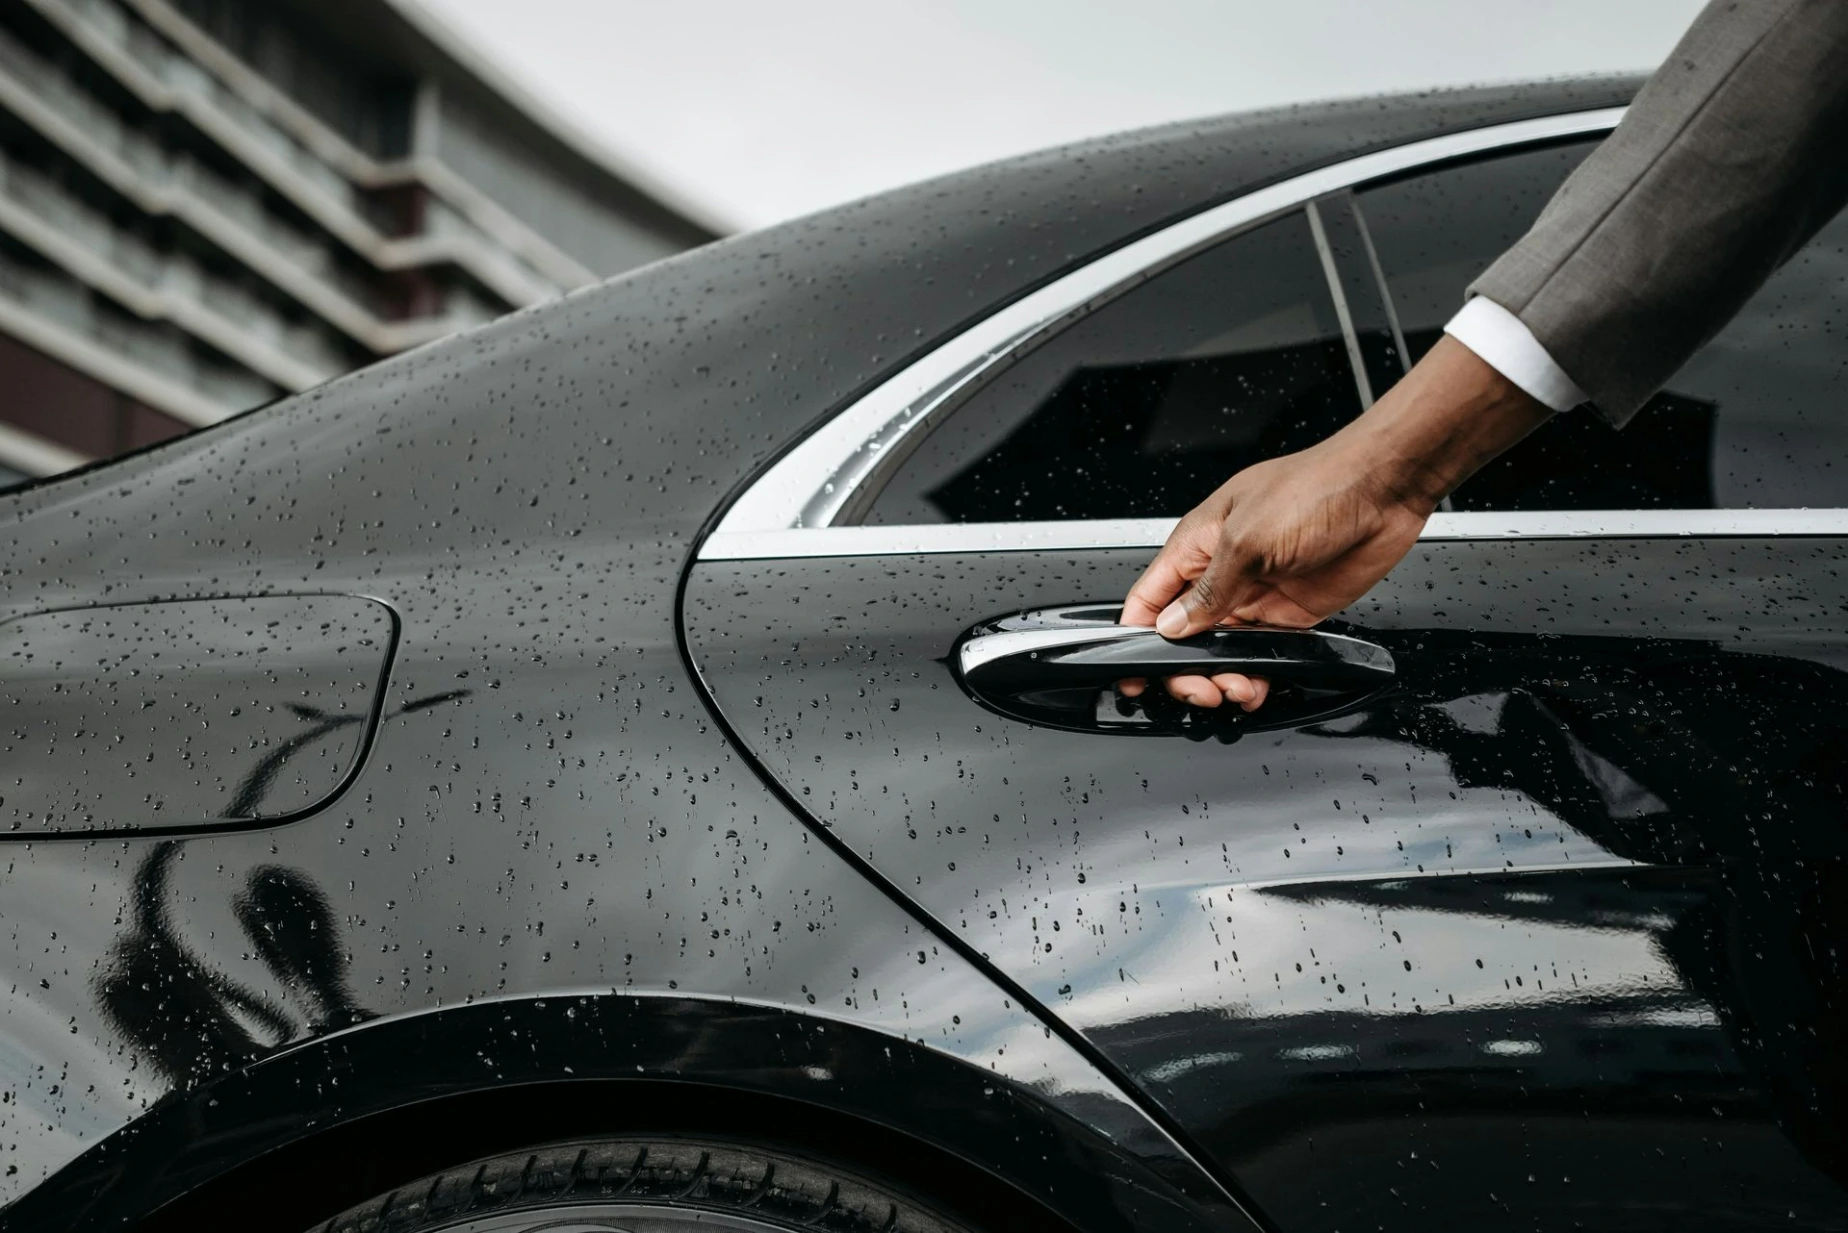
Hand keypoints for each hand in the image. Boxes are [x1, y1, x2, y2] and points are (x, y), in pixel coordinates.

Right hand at [1118, 335, 1552, 708]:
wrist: (1384, 489)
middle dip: (1184, 667)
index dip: (1134, 635)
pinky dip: (1259, 675)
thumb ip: (1208, 589)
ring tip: (1236, 688)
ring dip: (1223, 676)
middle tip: (1200, 688)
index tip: (1131, 672)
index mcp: (1198, 544)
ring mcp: (1257, 594)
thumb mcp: (1248, 539)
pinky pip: (1265, 653)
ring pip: (1223, 650)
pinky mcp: (1292, 613)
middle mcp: (1223, 571)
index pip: (1150, 598)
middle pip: (1184, 634)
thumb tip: (1173, 626)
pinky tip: (1259, 686)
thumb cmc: (1316, 487)